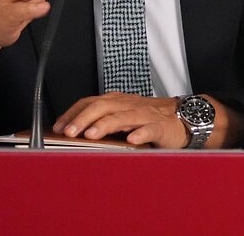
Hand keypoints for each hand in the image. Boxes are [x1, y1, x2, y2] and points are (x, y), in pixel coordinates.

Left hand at [53, 93, 188, 147]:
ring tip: (91, 134)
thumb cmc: (152, 118)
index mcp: (118, 102)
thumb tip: (75, 133)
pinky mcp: (160, 126)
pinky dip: (140, 133)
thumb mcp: (124, 116)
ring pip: (122, 116)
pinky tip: (132, 140)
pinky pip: (149, 129)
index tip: (57, 126)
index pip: (90, 102)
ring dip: (105, 124)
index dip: (72, 113)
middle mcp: (129, 105)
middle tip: (68, 131)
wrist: (186, 118)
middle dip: (83, 118)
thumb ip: (104, 122)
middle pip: (102, 106)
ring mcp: (145, 115)